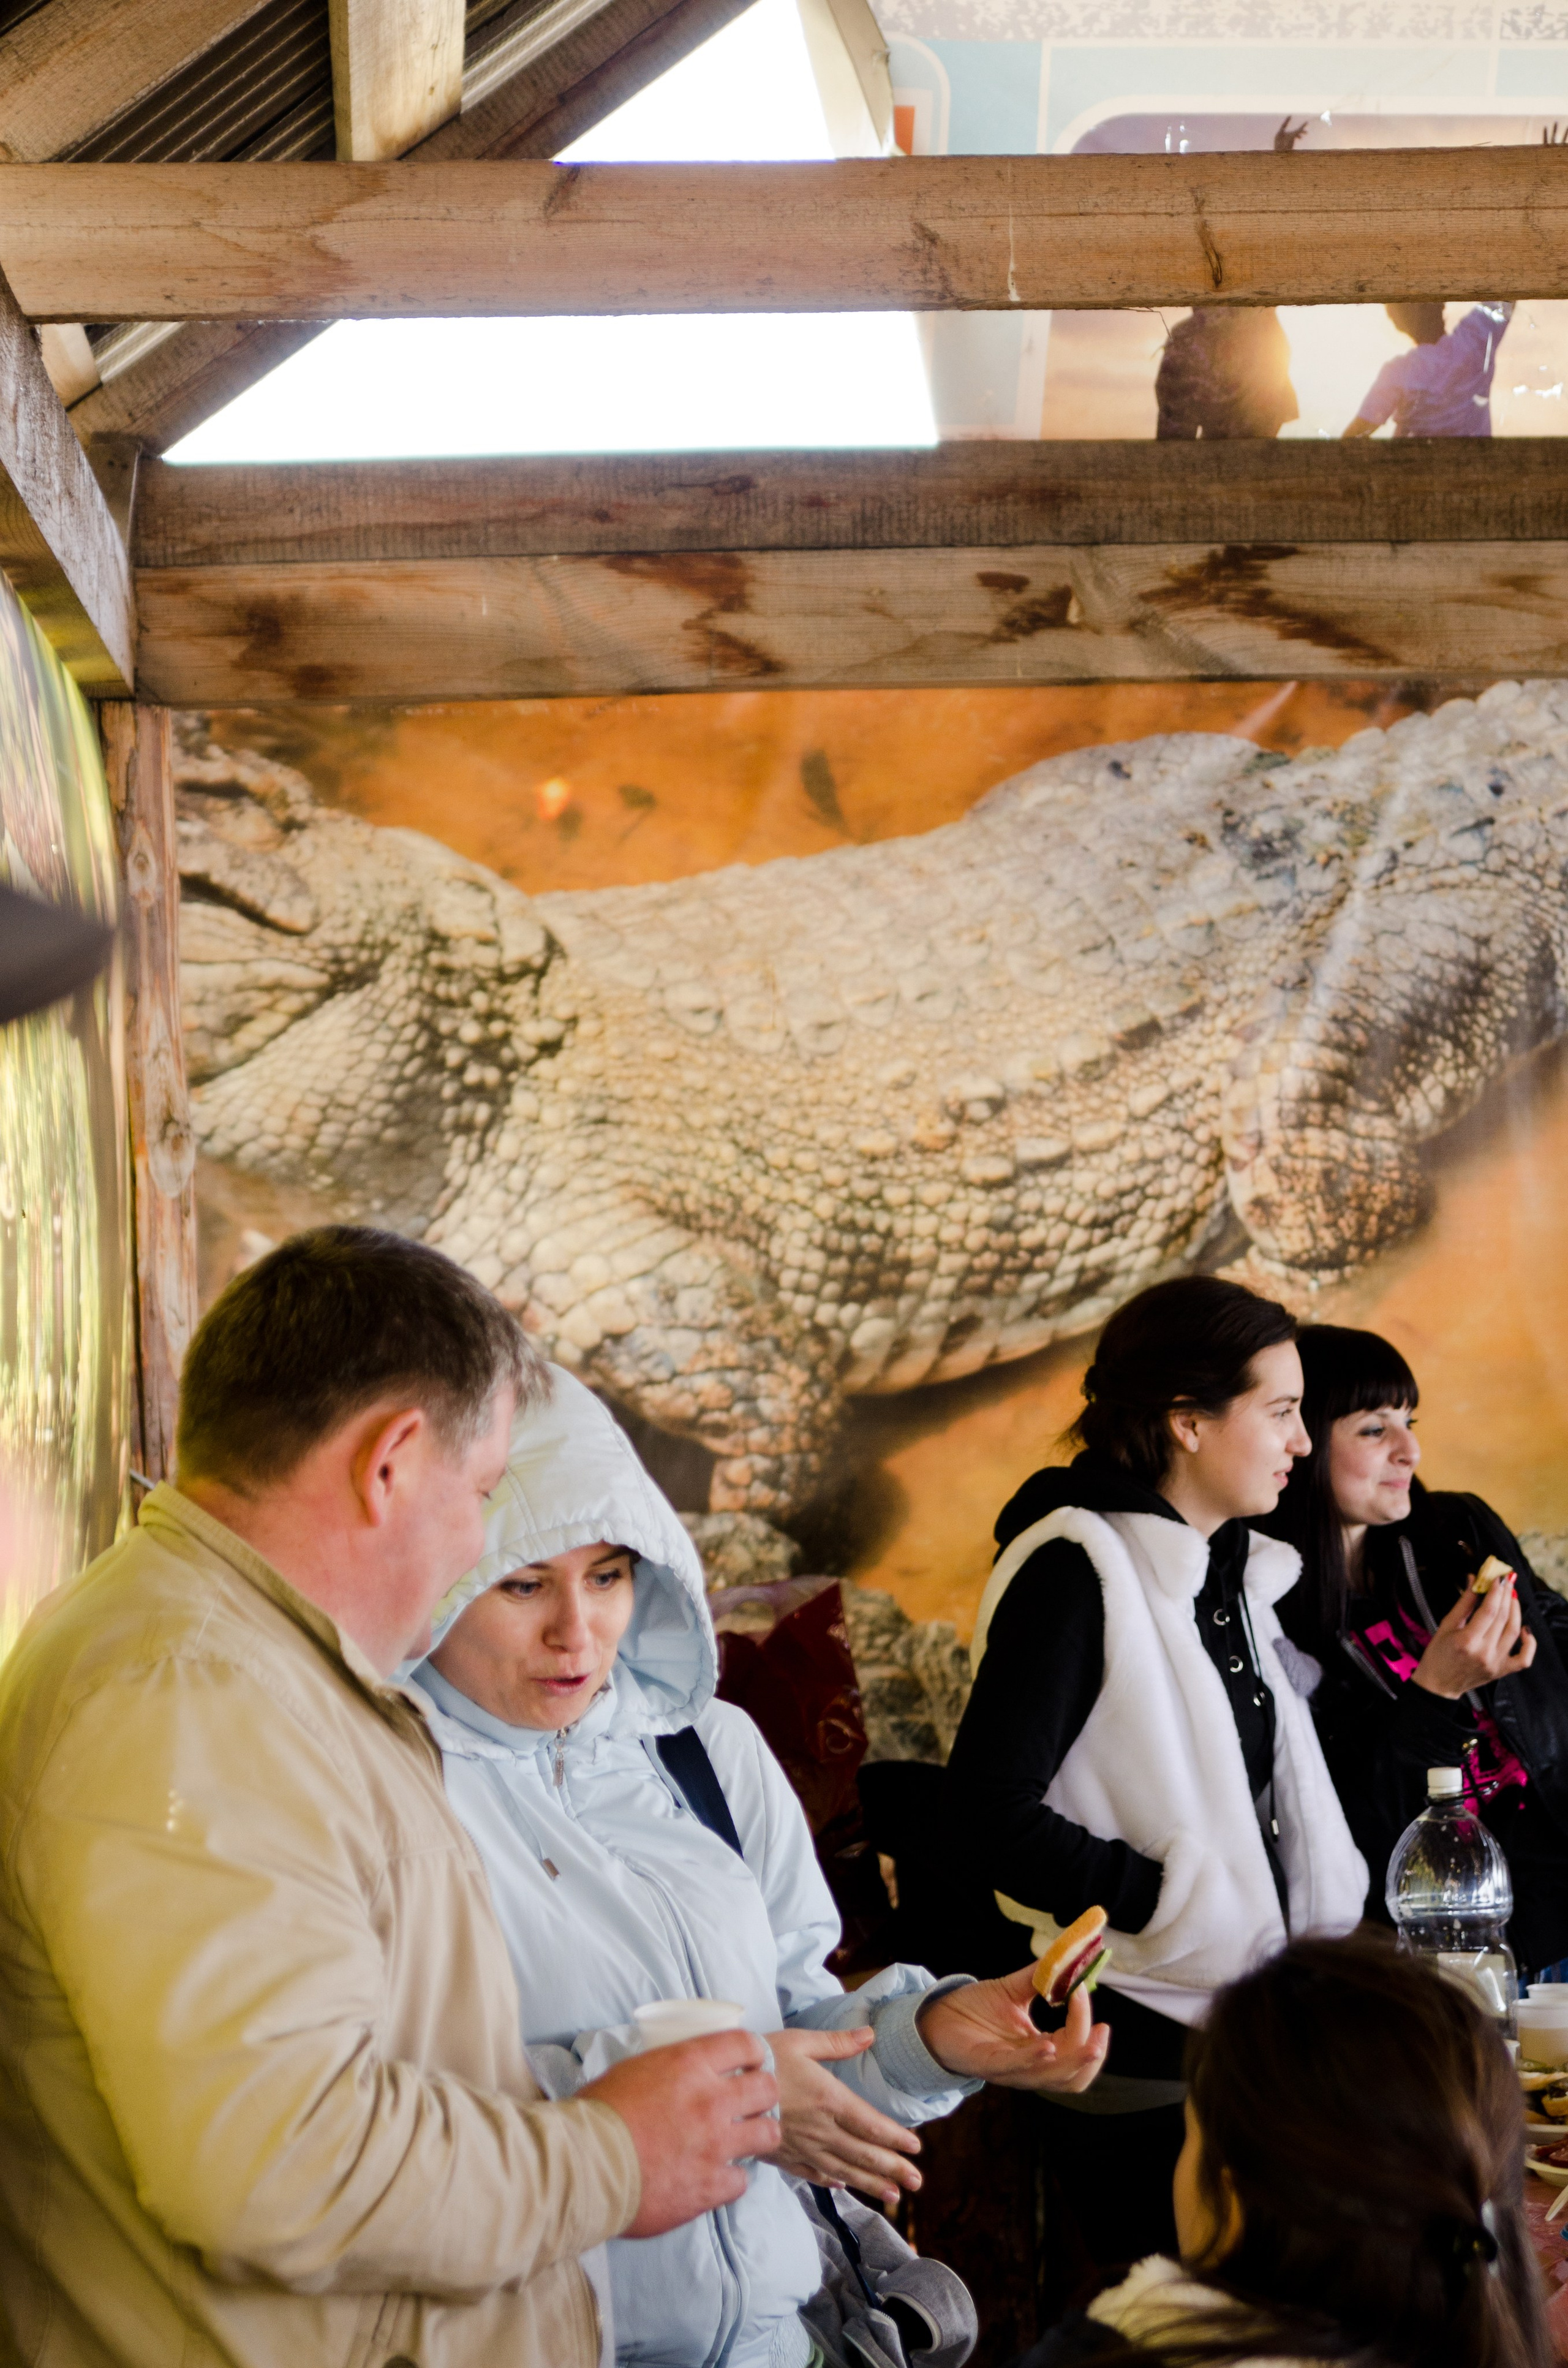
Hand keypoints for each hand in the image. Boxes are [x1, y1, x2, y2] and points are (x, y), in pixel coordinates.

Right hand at [581, 2030, 780, 2237]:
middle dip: (762, 2093)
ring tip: (742, 2140)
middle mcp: (710, 2101)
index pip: (745, 2044)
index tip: (749, 2063)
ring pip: (767, 2133)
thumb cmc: (598, 2114)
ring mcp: (715, 2146)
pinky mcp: (710, 2187)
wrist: (584, 2166)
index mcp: (690, 2064)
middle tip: (749, 2103)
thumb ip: (668, 2067)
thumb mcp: (634, 2069)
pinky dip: (731, 2178)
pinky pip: (742, 2180)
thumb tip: (681, 2071)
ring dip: (756, 2134)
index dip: (752, 2054)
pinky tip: (716, 2176)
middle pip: (766, 2088)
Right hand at [768, 2025, 922, 2208]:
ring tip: (893, 2196)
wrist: (722, 2085)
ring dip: (870, 2183)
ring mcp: (801, 2146)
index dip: (894, 2138)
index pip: (870, 2124)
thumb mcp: (802, 2041)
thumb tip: (870, 2034)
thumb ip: (838, 2042)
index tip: (916, 2148)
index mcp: (828, 2099)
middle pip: (862, 2153)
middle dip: (892, 2169)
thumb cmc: (764, 2057)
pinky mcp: (782, 2155)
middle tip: (917, 2183)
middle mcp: (819, 2129)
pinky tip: (842, 2185)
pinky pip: (811, 2173)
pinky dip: (830, 2181)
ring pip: (842, 2169)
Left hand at [915, 1969, 1108, 2093]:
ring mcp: (1009, 2069)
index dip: (1086, 2025)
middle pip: (1072, 2075)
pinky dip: (1035, 2059)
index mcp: (1040, 2052)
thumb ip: (1042, 1976)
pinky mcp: (986, 2065)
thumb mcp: (1014, 1990)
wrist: (936, 2015)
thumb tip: (1069, 1953)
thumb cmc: (975, 2008)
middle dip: (1092, 2054)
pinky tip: (1048, 2046)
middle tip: (1102, 2029)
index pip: (1075, 2049)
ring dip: (1074, 2062)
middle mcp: (1029, 2067)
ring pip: (1052, 2079)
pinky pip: (1016, 2068)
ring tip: (1090, 2043)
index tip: (1084, 1991)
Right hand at [1412, 1573, 1536, 1697]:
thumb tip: (1475, 1580)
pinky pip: (1524, 1658)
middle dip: (1505, 1595)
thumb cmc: (1437, 1654)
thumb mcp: (1446, 1625)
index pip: (1489, 1610)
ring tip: (1511, 1597)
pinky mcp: (1502, 1671)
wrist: (1439, 1684)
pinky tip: (1525, 1629)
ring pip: (1513, 1631)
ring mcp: (1495, 1663)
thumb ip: (1464, 1603)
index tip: (1497, 1577)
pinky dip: (1529, 1643)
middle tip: (1506, 1581)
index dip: (1495, 1591)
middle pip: (1502, 1618)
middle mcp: (1484, 1652)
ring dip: (1515, 1611)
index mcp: (1466, 1641)